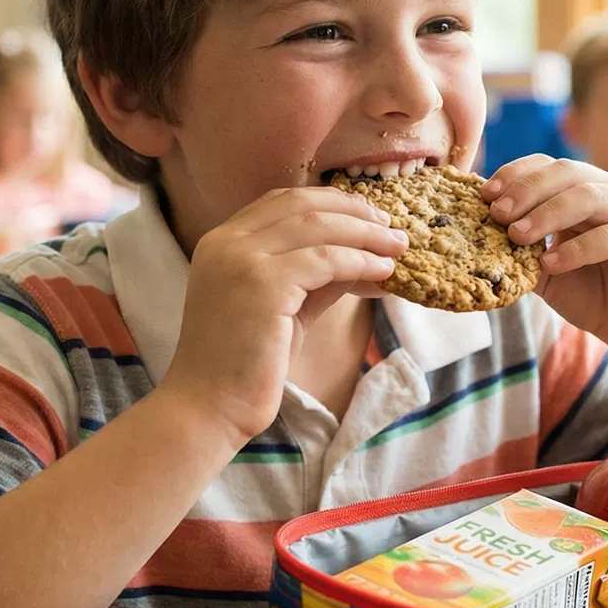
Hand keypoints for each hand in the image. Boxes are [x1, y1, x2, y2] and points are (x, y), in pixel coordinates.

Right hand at [160, 188, 407, 439]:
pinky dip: (360, 261)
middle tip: (390, 225)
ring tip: (398, 246)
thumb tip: (363, 256)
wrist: (210, 407)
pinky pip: (325, 260)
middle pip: (301, 204)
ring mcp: (242, 260)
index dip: (329, 202)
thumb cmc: (245, 365)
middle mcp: (227, 242)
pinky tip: (383, 271)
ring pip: (318, 227)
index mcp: (222, 242)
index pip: (282, 201)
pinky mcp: (263, 284)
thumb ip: (314, 277)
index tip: (366, 214)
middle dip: (353, 210)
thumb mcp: (284, 307)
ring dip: (365, 233)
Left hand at [485, 155, 607, 362]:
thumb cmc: (594, 295)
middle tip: (498, 215)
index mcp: (586, 189)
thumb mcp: (546, 271)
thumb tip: (479, 233)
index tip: (485, 196)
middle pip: (567, 172)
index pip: (548, 166)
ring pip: (589, 197)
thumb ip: (521, 249)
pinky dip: (578, 247)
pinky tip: (553, 263)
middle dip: (527, 191)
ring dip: (548, 214)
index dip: (515, 175)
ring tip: (518, 236)